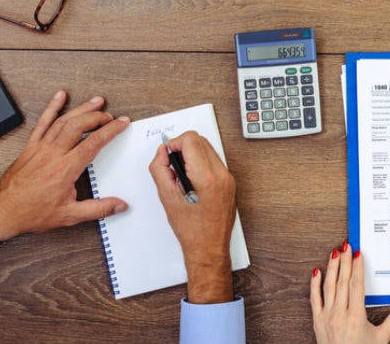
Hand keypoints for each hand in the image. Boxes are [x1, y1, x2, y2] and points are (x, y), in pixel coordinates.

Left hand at [0, 91, 130, 240]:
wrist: (4, 212)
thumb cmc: (33, 213)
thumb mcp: (70, 216)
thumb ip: (98, 209)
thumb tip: (119, 206)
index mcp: (65, 169)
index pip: (93, 142)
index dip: (110, 130)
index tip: (121, 123)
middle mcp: (53, 154)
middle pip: (79, 126)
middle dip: (98, 117)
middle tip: (111, 116)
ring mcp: (41, 148)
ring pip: (64, 121)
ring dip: (81, 109)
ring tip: (96, 102)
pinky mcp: (31, 147)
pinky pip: (43, 122)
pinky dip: (52, 107)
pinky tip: (60, 97)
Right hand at [148, 131, 236, 303]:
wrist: (209, 250)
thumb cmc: (192, 232)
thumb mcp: (168, 200)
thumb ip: (160, 171)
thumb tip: (161, 153)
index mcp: (208, 179)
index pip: (191, 140)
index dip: (174, 143)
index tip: (167, 155)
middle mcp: (222, 176)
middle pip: (201, 140)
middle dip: (182, 147)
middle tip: (172, 165)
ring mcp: (228, 179)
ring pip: (208, 148)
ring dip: (191, 154)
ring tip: (180, 175)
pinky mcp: (229, 183)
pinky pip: (213, 161)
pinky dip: (199, 163)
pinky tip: (190, 180)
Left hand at [311, 242, 389, 343]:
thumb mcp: (381, 338)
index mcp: (356, 317)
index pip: (356, 286)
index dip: (357, 268)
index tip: (358, 255)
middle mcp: (340, 315)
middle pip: (343, 282)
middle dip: (345, 262)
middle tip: (347, 246)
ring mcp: (327, 317)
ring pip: (329, 287)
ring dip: (332, 268)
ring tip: (334, 253)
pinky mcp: (317, 320)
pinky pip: (314, 298)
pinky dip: (315, 284)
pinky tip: (317, 271)